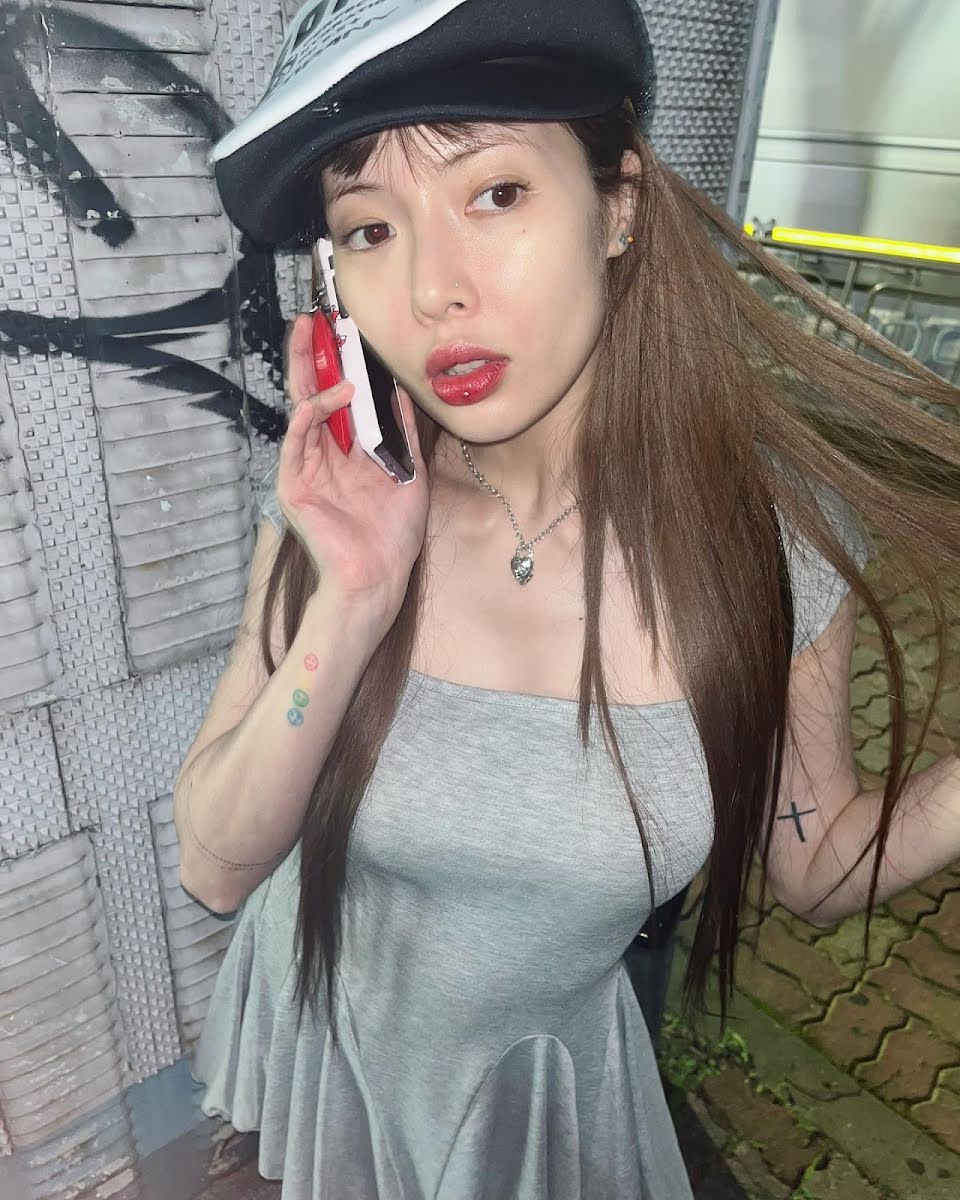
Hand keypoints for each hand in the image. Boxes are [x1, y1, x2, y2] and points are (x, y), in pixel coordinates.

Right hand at [277, 313, 430, 620]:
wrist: (379, 576)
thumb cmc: (393, 535)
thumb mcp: (409, 473)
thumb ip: (404, 433)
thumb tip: (403, 392)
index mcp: (350, 453)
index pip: (340, 400)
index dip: (339, 366)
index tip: (343, 332)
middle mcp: (325, 456)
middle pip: (313, 395)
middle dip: (310, 358)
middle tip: (310, 320)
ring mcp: (306, 470)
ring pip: (302, 410)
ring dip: (310, 376)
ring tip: (320, 343)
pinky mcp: (294, 487)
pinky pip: (296, 443)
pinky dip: (309, 417)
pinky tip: (324, 398)